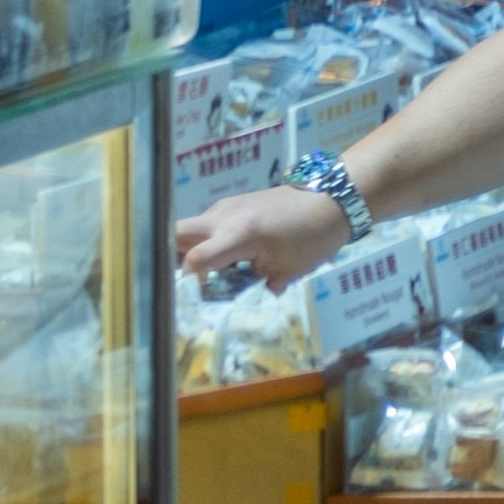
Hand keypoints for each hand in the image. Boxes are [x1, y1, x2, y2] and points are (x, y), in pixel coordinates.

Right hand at [174, 183, 351, 290]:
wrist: (333, 198)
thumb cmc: (314, 237)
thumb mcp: (287, 272)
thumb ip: (255, 288)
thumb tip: (234, 305)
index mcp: (238, 234)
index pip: (194, 260)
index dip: (188, 282)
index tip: (194, 297)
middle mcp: (223, 216)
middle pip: (175, 234)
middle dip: (170, 258)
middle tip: (182, 281)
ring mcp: (225, 206)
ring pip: (188, 228)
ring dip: (187, 250)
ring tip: (200, 273)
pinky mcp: (232, 203)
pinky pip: (206, 224)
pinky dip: (204, 241)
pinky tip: (220, 259)